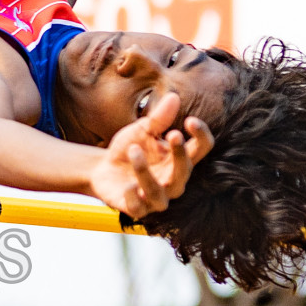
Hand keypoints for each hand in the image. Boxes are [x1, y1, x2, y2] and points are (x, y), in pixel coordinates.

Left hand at [87, 91, 214, 219]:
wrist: (104, 168)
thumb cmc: (131, 148)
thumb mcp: (142, 130)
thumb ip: (158, 119)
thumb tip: (173, 97)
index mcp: (179, 159)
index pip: (201, 149)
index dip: (201, 136)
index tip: (191, 120)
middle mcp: (172, 180)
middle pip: (185, 172)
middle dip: (180, 155)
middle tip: (173, 134)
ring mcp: (155, 197)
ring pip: (159, 193)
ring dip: (146, 172)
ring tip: (134, 150)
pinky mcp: (136, 208)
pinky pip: (139, 208)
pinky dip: (134, 197)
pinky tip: (128, 186)